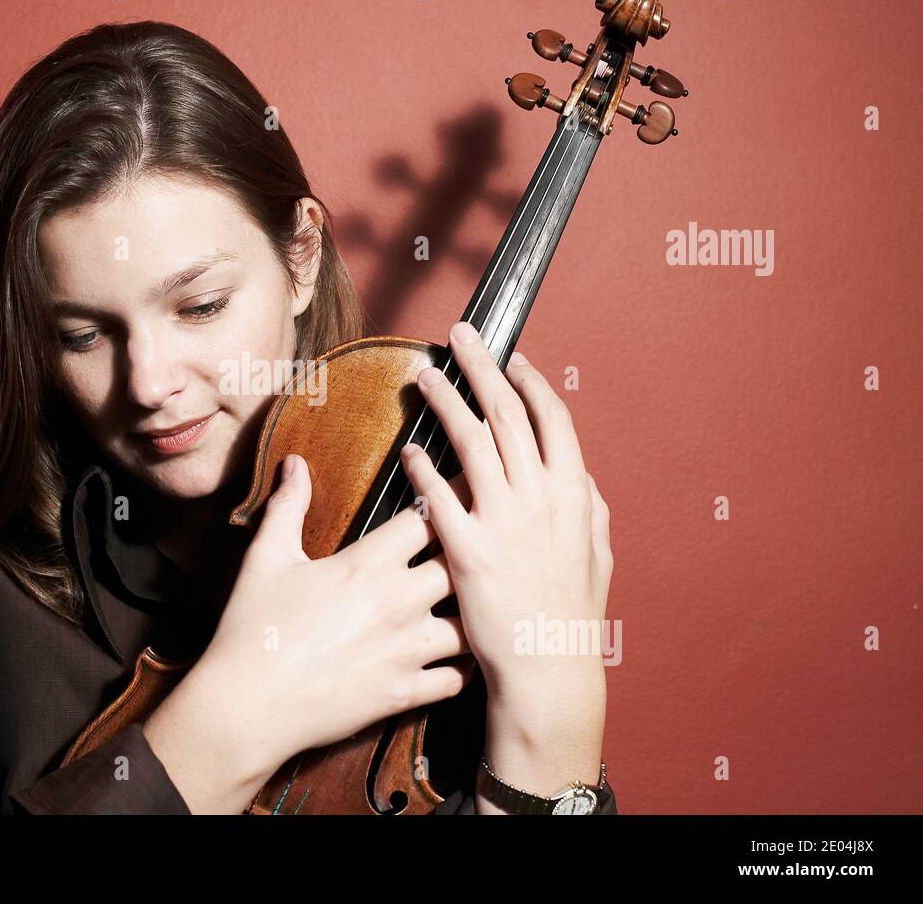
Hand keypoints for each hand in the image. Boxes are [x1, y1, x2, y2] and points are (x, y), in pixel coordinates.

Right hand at [190, 451, 476, 773]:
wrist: (247, 706)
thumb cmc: (253, 629)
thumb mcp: (266, 558)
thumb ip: (288, 506)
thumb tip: (295, 463)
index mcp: (368, 564)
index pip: (431, 516)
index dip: (449, 499)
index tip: (461, 494)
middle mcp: (398, 602)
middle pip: (463, 564)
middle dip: (474, 551)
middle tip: (485, 544)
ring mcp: (406, 650)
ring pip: (470, 624)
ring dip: (473, 613)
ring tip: (475, 605)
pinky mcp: (405, 693)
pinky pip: (457, 679)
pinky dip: (464, 667)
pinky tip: (459, 658)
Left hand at [398, 321, 612, 724]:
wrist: (550, 668)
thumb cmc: (571, 612)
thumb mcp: (596, 553)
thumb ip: (591, 509)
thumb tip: (583, 480)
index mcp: (574, 493)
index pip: (551, 419)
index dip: (528, 381)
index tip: (510, 356)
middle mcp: (541, 498)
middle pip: (507, 414)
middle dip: (481, 367)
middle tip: (458, 337)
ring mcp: (504, 523)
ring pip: (471, 443)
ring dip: (445, 401)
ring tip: (424, 376)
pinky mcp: (468, 552)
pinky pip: (438, 499)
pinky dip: (423, 470)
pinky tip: (408, 450)